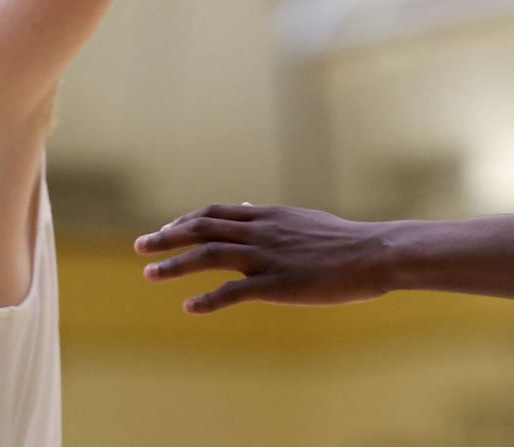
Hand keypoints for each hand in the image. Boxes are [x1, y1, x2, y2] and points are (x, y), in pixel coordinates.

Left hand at [136, 204, 392, 313]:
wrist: (373, 253)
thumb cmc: (343, 240)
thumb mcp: (303, 219)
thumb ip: (270, 217)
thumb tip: (247, 207)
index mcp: (268, 215)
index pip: (216, 212)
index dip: (186, 221)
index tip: (165, 230)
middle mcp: (262, 231)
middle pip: (204, 228)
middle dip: (167, 236)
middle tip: (139, 246)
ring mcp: (268, 256)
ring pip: (210, 254)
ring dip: (175, 264)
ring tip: (149, 274)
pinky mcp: (278, 284)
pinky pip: (234, 291)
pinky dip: (208, 298)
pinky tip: (189, 307)